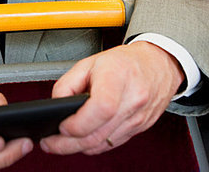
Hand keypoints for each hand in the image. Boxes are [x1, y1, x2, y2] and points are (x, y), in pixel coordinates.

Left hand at [40, 41, 183, 154]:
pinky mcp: (139, 128)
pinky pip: (112, 144)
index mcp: (118, 78)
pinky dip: (94, 145)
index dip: (77, 123)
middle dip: (68, 144)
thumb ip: (67, 83)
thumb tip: (56, 104)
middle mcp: (132, 101)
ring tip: (60, 143)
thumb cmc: (124, 61)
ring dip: (78, 148)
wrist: (159, 64)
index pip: (101, 109)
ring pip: (103, 144)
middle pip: (98, 134)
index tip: (61, 124)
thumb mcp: (89, 62)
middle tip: (49, 143)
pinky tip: (81, 140)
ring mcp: (138, 118)